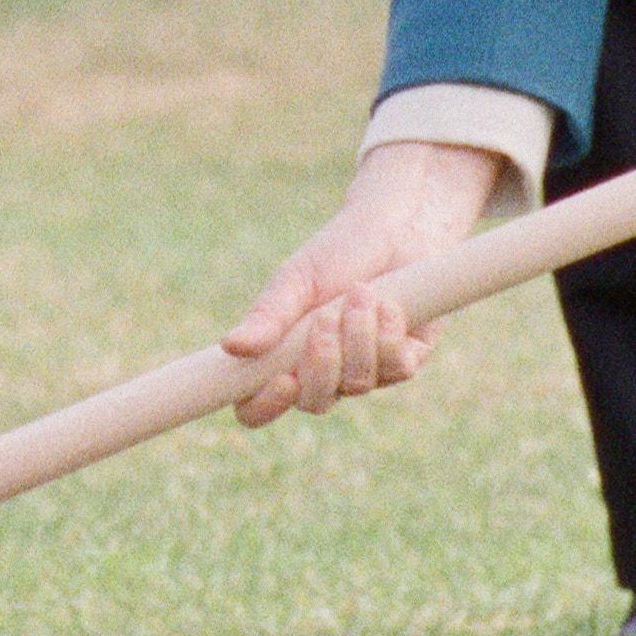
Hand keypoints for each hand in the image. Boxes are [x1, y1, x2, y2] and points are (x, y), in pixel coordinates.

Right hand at [226, 134, 515, 425]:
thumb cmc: (336, 254)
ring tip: (361, 291)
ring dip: (358, 336)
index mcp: (281, 358)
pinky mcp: (404, 362)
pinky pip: (397, 370)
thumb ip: (268, 316)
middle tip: (325, 317)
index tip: (282, 378)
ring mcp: (365, 372)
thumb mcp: (295, 280)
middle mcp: (322, 374)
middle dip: (322, 364)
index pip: (257, 407)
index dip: (263, 407)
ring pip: (358, 384)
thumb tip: (230, 347)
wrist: (397, 228)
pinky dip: (390, 334)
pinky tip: (389, 304)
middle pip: (314, 403)